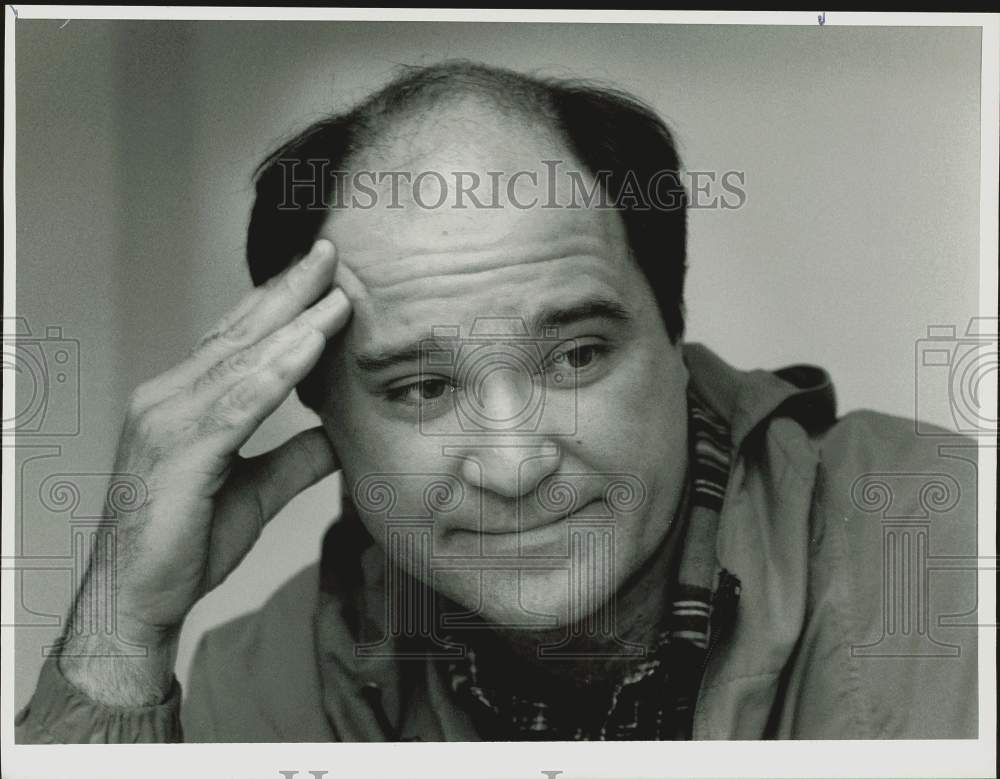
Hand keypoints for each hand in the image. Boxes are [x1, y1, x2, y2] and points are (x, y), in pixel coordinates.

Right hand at [60, 239, 349, 702]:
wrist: (136, 603)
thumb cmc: (186, 546)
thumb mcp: (257, 493)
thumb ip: (295, 460)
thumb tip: (338, 436)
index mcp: (183, 403)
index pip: (237, 340)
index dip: (279, 303)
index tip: (321, 275)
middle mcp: (168, 399)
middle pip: (239, 333)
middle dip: (288, 290)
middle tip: (328, 252)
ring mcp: (167, 421)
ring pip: (242, 360)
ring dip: (293, 321)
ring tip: (335, 290)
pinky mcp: (178, 451)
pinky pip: (238, 402)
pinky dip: (278, 369)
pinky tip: (310, 343)